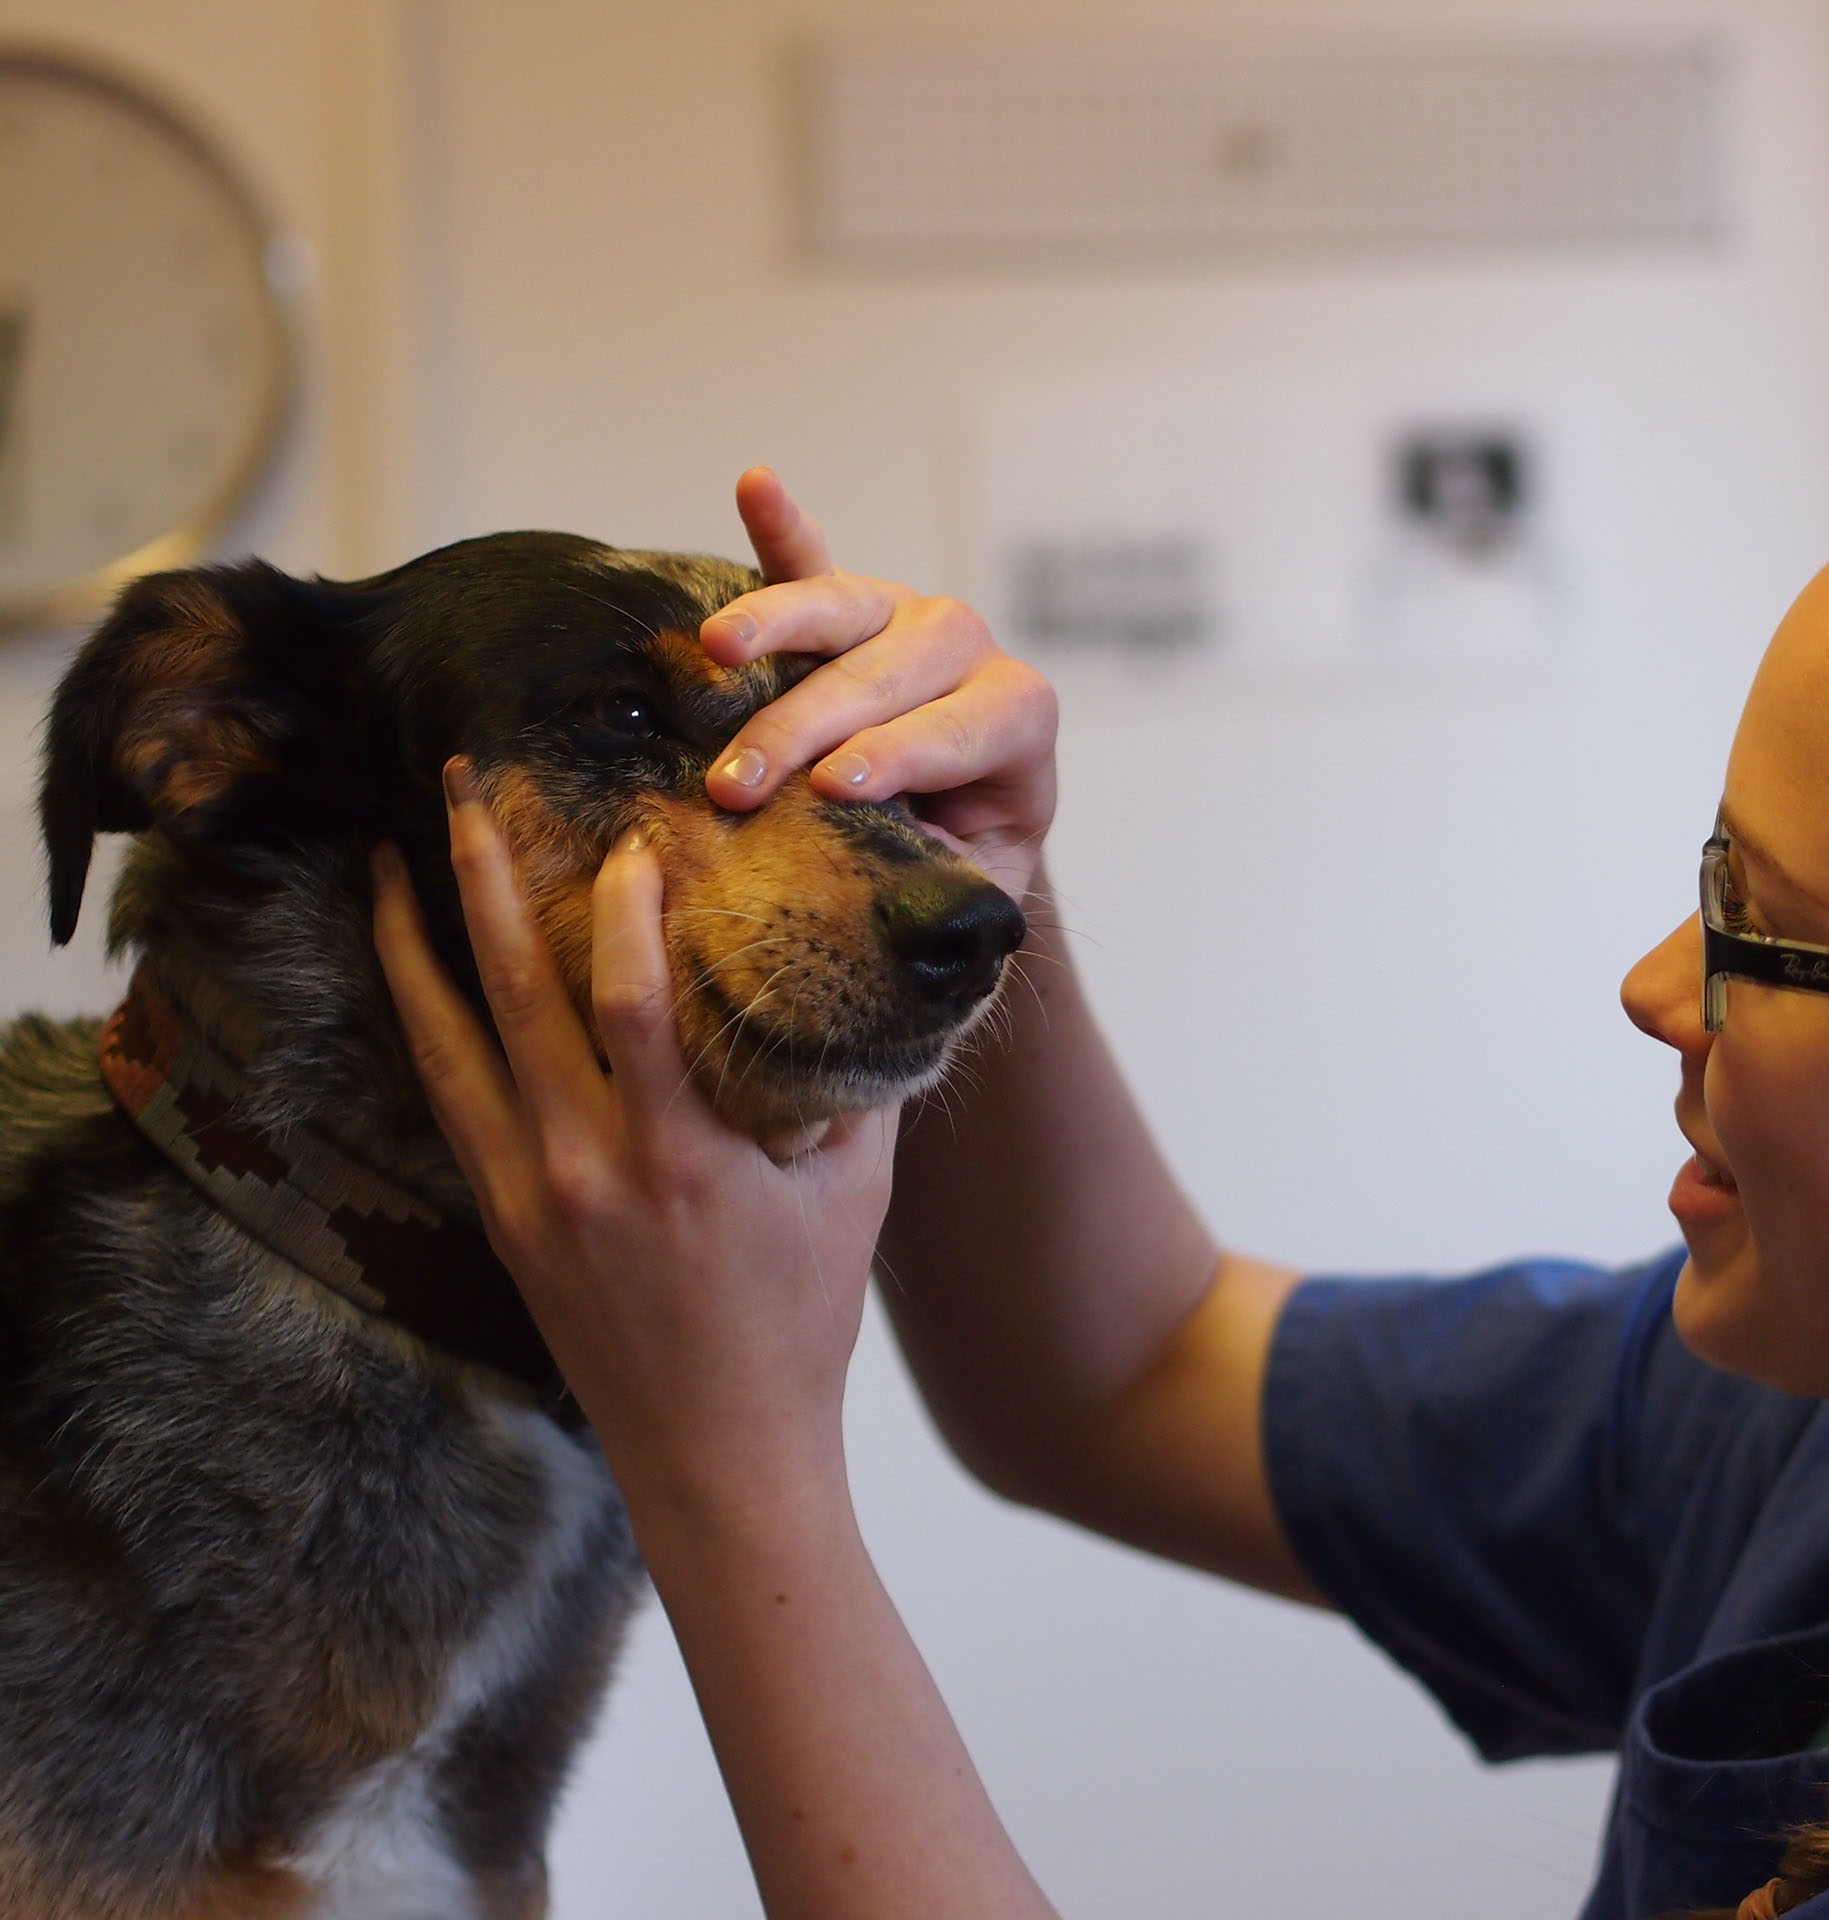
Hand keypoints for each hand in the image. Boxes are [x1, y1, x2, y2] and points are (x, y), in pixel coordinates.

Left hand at [372, 763, 897, 1519]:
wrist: (718, 1457)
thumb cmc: (799, 1325)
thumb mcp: (857, 1196)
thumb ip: (853, 1083)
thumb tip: (870, 978)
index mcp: (684, 1154)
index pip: (634, 997)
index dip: (623, 902)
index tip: (625, 826)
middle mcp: (588, 1165)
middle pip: (516, 991)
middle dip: (481, 876)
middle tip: (461, 784)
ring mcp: (531, 1193)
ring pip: (451, 1041)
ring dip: (419, 940)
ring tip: (394, 855)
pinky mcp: (502, 1219)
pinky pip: (448, 1098)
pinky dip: (423, 1022)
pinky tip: (411, 971)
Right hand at [701, 468, 1057, 902]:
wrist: (949, 848)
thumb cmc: (957, 873)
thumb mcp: (967, 890)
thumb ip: (943, 879)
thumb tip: (895, 890)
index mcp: (1017, 721)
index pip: (968, 727)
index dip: (903, 753)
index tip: (835, 788)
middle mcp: (968, 655)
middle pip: (889, 673)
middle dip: (809, 726)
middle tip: (739, 784)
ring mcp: (905, 619)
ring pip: (846, 608)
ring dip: (777, 627)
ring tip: (717, 648)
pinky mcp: (849, 606)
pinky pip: (812, 561)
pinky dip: (783, 527)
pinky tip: (757, 483)